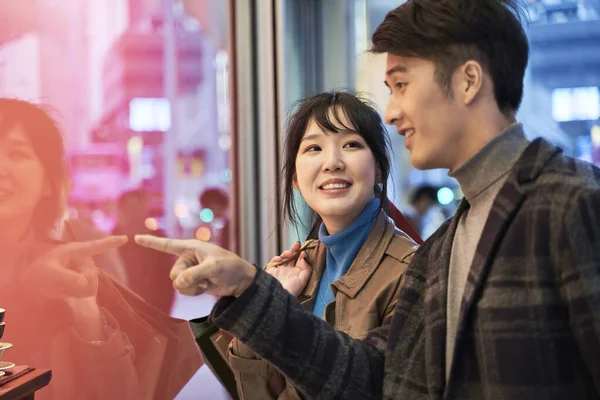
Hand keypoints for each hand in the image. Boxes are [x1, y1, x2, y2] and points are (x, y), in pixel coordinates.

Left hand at [18, 236, 127, 301]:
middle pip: (91, 276)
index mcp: (75, 251)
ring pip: (91, 285)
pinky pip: (89, 291)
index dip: (111, 242)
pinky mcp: (86, 281)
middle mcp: (84, 260)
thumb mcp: (49, 274)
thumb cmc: (40, 274)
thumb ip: (66, 278)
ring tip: (61, 287)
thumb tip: (84, 283)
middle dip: (77, 283)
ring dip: (75, 290)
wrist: (35, 286)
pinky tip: (67, 291)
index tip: (125, 238)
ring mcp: (86, 271)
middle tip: (59, 284)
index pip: (95, 246)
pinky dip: (77, 294)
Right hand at [134, 235, 256, 296]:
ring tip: (207, 282)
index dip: (151, 242)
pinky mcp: (192, 282)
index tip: (135, 238)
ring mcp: (189, 271)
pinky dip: (194, 291)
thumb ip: (195, 274)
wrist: (240, 280)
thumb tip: (178, 283)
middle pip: (174, 274)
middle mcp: (187, 258)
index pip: (168, 244)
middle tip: (204, 278)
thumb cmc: (230, 267)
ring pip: (177, 284)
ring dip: (191, 287)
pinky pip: (183, 290)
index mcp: (191, 247)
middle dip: (187, 280)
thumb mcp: (215, 268)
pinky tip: (206, 287)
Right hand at [266, 242, 311, 296]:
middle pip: (293, 257)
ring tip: (289, 253)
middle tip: (297, 244)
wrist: (276, 296)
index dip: (302, 254)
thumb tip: (303, 257)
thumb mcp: (303, 280)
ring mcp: (280, 270)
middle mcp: (289, 271)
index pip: (300, 261)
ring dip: (287, 252)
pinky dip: (277, 258)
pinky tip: (280, 259)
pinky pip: (275, 260)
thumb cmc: (290, 290)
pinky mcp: (272, 270)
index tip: (303, 251)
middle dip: (295, 249)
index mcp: (297, 274)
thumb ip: (306, 268)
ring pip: (284, 257)